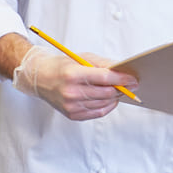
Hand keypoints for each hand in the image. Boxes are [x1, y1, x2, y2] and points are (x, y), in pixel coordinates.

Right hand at [13, 46, 137, 119]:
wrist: (40, 79)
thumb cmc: (61, 67)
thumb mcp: (81, 58)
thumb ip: (103, 64)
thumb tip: (122, 70)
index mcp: (73, 74)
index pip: (105, 78)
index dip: (122, 79)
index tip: (133, 79)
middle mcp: (71, 92)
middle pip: (107, 92)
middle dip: (122, 88)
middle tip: (130, 85)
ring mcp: (72, 106)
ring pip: (104, 103)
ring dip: (115, 97)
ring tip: (118, 90)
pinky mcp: (73, 115)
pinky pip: (98, 113)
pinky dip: (107, 106)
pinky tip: (110, 99)